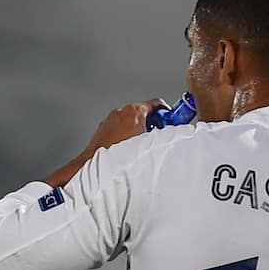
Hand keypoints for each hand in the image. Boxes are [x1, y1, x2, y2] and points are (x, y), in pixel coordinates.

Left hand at [42, 98, 168, 188]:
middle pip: (142, 114)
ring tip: (144, 146)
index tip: (172, 119)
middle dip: (152, 124)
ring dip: (138, 131)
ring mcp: (109, 121)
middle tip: (160, 136)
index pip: (156, 104)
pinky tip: (129, 151)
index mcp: (134, 111)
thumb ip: (162, 136)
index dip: (167, 112)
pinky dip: (126, 137)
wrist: (96, 165)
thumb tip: (172, 137)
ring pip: (130, 122)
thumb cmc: (119, 156)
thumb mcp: (151, 144)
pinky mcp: (102, 131)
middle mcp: (120, 112)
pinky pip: (119, 130)